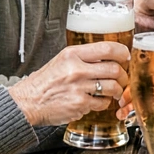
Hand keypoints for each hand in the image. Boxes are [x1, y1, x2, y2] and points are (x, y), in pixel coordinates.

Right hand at [7, 41, 129, 126]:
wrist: (28, 102)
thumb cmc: (44, 82)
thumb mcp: (61, 61)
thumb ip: (82, 58)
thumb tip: (107, 58)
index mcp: (72, 54)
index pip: (106, 48)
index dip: (121, 52)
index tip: (125, 56)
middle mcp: (77, 69)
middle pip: (114, 69)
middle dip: (123, 75)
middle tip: (121, 78)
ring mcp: (79, 87)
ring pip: (112, 87)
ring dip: (117, 91)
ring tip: (113, 92)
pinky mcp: (80, 104)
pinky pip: (102, 103)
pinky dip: (103, 103)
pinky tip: (96, 101)